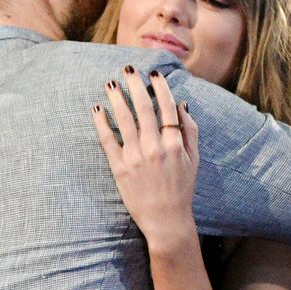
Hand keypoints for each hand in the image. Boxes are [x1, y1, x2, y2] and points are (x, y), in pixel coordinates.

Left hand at [92, 67, 198, 249]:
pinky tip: (96, 109)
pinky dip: (101, 123)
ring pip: (124, 120)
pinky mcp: (120, 169)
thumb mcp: (194, 160)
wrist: (167, 220)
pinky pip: (108, 140)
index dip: (159, 88)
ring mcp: (136, 157)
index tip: (153, 75)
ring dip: (117, 98)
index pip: (166, 107)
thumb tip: (182, 105)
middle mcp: (155, 147)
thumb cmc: (181, 189)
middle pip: (144, 108)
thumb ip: (189, 131)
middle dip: (135, 85)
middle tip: (127, 69)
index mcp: (174, 143)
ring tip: (110, 84)